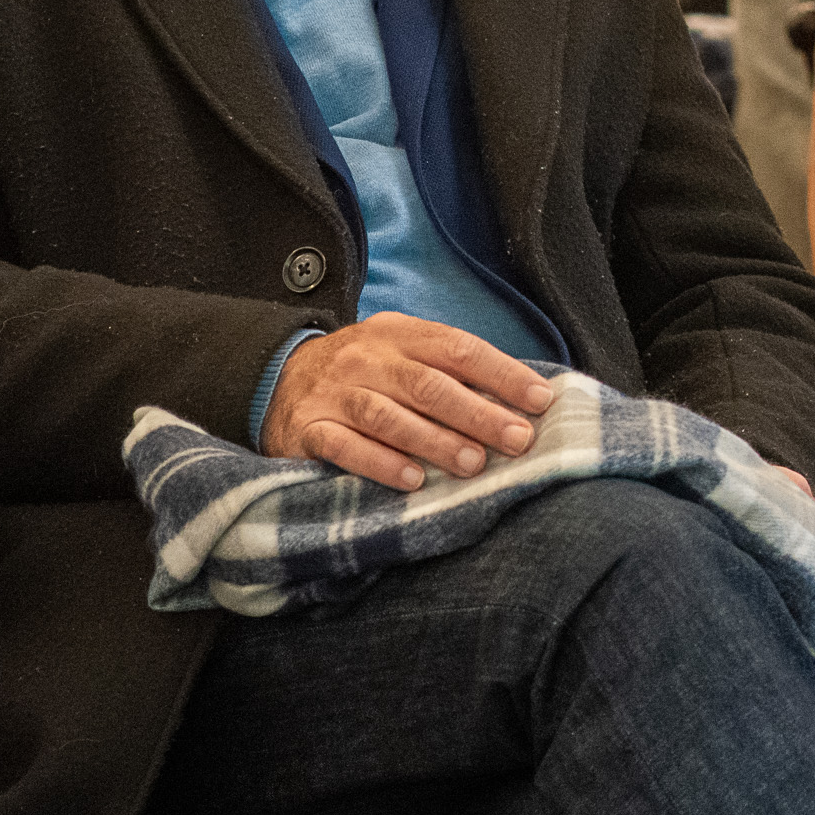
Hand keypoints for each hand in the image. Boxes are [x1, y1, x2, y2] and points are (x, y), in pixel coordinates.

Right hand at [263, 313, 558, 490]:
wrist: (274, 380)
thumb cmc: (364, 374)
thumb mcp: (401, 353)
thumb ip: (450, 370)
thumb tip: (521, 400)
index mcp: (398, 334)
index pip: (458, 349)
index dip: (503, 374)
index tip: (541, 401)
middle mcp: (365, 358)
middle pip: (428, 385)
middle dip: (478, 413)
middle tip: (517, 440)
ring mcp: (333, 393)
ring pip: (388, 416)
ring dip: (435, 441)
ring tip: (473, 463)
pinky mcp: (306, 430)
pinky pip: (344, 446)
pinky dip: (380, 463)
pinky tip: (412, 481)